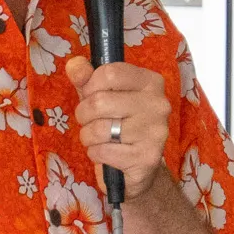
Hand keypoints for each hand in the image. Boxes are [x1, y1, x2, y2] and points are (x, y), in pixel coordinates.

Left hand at [66, 56, 170, 200]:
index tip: (90, 95)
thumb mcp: (101, 96)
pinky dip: (95, 154)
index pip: (110, 73)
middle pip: (100, 101)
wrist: (139, 168)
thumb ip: (87, 79)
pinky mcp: (147, 157)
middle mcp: (159, 104)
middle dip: (84, 114)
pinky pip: (102, 151)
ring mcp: (155, 131)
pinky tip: (107, 154)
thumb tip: (74, 65)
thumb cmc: (118, 125)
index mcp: (150, 82)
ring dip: (88, 136)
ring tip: (98, 139)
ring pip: (99, 129)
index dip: (90, 85)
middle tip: (90, 121)